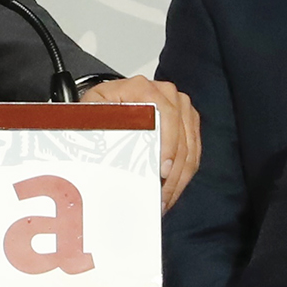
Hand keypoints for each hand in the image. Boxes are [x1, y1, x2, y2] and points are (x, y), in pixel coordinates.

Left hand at [79, 76, 201, 210]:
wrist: (109, 102)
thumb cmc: (101, 108)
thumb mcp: (93, 111)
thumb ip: (99, 122)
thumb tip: (107, 142)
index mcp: (143, 88)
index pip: (166, 116)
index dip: (167, 145)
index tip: (161, 170)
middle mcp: (166, 93)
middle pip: (180, 137)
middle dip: (172, 171)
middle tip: (160, 195)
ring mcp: (180, 106)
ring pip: (189, 148)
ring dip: (178, 177)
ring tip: (164, 198)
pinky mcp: (187, 121)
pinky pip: (194, 150)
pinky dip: (183, 173)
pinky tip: (171, 189)